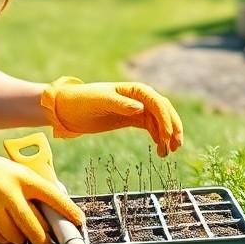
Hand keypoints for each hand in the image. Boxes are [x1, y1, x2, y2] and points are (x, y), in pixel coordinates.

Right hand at [0, 138, 83, 243]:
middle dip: (43, 240)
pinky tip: (4, 229)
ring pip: (15, 235)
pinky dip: (4, 237)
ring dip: (21, 239)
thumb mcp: (14, 170)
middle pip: (34, 226)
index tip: (78, 222)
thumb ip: (31, 187)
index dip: (68, 211)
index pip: (52, 196)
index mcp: (23, 176)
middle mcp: (9, 190)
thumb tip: (54, 208)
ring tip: (21, 234)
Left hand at [41, 77, 183, 155]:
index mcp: (134, 90)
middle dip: (173, 128)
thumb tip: (139, 108)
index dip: (165, 119)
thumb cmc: (83, 101)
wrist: (68, 109)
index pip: (157, 103)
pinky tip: (161, 150)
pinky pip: (151, 127)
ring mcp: (137, 108)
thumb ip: (120, 104)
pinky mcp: (132, 119)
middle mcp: (139, 97)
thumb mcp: (100, 101)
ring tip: (168, 153)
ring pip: (160, 121)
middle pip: (164, 111)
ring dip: (167, 135)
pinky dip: (158, 138)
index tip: (167, 137)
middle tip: (176, 147)